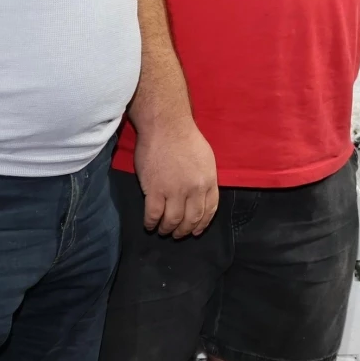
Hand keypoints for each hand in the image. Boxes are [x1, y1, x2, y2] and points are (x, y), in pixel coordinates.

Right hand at [133, 114, 219, 237]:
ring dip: (168, 229)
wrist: (166, 127)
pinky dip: (151, 223)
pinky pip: (153, 214)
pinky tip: (150, 224)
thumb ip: (204, 178)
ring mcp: (174, 191)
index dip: (202, 224)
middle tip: (177, 234)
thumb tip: (200, 195)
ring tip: (163, 230)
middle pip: (191, 219)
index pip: (209, 210)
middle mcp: (194, 189)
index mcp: (209, 180)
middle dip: (184, 230)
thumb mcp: (206, 159)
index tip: (196, 231)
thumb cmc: (186, 138)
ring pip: (172, 220)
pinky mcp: (154, 190)